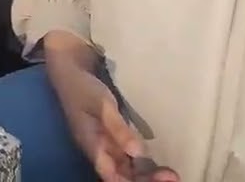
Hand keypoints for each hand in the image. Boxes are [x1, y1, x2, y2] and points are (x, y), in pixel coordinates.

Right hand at [51, 64, 176, 181]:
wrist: (71, 74)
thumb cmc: (84, 88)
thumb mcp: (102, 105)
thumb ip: (118, 129)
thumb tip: (138, 152)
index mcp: (92, 146)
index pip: (111, 175)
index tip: (158, 180)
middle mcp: (100, 151)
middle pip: (122, 175)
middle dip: (146, 179)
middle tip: (172, 176)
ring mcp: (108, 146)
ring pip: (128, 169)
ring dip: (148, 174)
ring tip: (172, 174)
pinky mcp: (114, 139)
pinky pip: (130, 157)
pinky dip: (145, 164)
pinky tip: (160, 164)